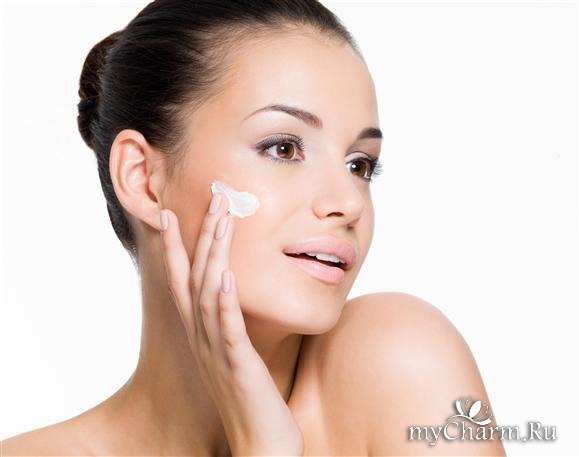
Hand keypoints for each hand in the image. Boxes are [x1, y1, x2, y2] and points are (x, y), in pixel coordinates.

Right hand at [159, 193, 303, 456]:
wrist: (259, 444)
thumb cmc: (250, 397)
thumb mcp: (236, 354)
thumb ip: (231, 325)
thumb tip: (236, 296)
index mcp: (202, 333)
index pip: (183, 282)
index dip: (177, 247)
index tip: (172, 214)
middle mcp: (202, 338)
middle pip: (195, 277)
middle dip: (202, 236)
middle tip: (214, 199)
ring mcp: (216, 351)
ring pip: (209, 293)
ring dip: (214, 255)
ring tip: (222, 221)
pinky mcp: (236, 366)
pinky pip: (227, 329)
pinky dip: (225, 301)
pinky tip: (227, 276)